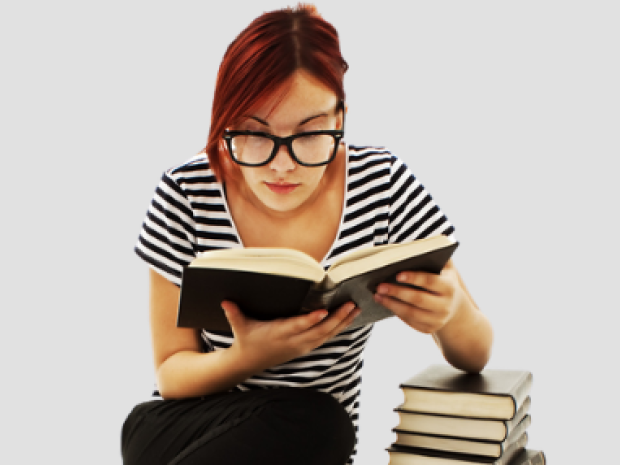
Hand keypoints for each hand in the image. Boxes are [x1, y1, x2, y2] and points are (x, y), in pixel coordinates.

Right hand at [221, 300, 359, 372]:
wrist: (249, 362)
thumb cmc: (246, 340)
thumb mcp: (239, 327)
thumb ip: (234, 314)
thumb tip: (225, 301)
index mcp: (278, 334)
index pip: (296, 326)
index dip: (310, 320)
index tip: (322, 312)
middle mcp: (292, 341)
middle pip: (318, 331)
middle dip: (336, 319)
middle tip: (350, 305)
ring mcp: (301, 346)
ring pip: (326, 335)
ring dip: (342, 323)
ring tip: (355, 308)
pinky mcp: (305, 347)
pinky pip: (325, 338)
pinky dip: (338, 328)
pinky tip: (349, 318)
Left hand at [373, 261, 465, 333]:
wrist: (455, 308)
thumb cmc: (443, 281)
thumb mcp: (445, 269)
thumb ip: (436, 256)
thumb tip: (414, 246)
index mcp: (450, 287)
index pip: (430, 281)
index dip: (414, 278)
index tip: (397, 274)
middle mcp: (446, 306)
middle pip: (418, 299)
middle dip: (397, 292)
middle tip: (380, 285)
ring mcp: (438, 320)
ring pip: (411, 313)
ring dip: (392, 304)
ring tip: (377, 295)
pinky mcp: (429, 329)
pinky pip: (410, 321)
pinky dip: (396, 311)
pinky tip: (385, 302)